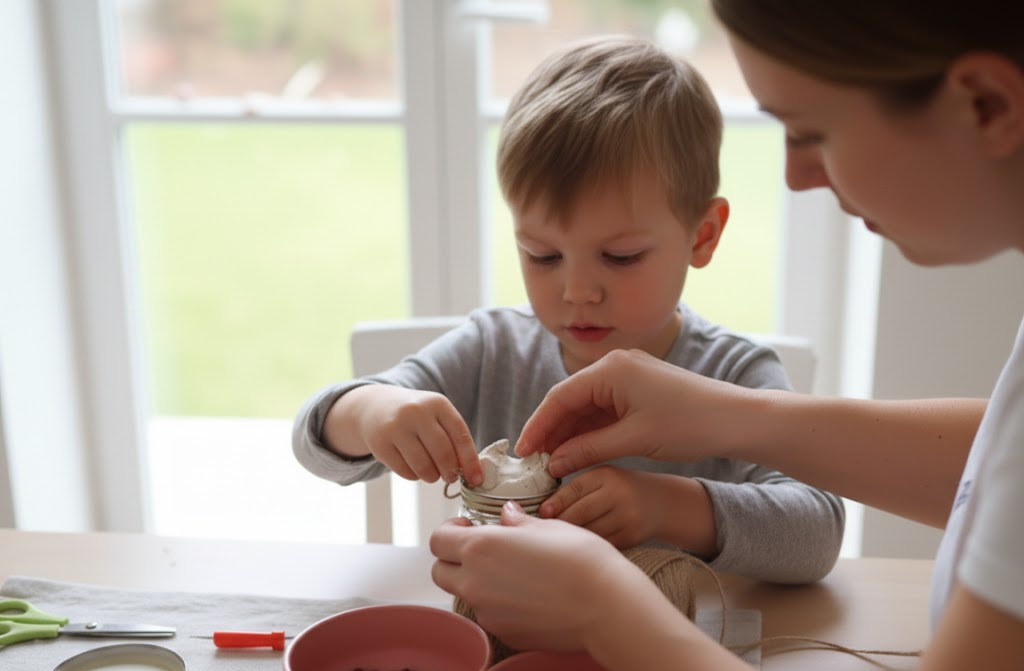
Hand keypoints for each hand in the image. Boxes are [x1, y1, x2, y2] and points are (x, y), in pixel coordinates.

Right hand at [331, 384, 482, 484]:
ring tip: (432, 474)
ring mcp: (396, 427)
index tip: (476, 479)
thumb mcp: (436, 415)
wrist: (376, 406)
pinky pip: (405, 471)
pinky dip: (415, 476)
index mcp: (437, 403)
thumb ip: (454, 438)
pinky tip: (415, 468)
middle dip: (450, 472)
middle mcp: (416, 412)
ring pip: (423, 466)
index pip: (460, 436)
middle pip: (443, 453)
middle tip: (451, 477)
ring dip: (432, 477)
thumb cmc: (417, 416)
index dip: (470, 461)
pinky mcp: (380, 444)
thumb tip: (472, 473)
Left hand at [430, 501, 664, 652]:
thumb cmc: (581, 559)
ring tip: (511, 571)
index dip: (450, 530)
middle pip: (441, 571)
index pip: (438, 539)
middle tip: (482, 548)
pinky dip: (498, 603)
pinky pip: (489, 614)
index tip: (469, 526)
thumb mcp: (548, 526)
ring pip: (465, 594)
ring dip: (476, 580)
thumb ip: (517, 522)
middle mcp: (476, 582)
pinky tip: (528, 594)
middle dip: (454, 558)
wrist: (606, 605)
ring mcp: (488, 612)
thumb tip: (507, 515)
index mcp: (481, 547)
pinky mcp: (504, 633)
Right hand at [516, 349, 750, 477]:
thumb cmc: (689, 424)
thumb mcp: (633, 440)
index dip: (537, 426)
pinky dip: (590, 432)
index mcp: (611, 369)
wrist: (736, 419)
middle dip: (551, 432)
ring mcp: (627, 377)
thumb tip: (554, 463)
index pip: (559, 397)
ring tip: (553, 464)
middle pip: (570, 400)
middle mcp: (615, 366)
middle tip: (534, 463)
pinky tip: (578, 454)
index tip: (523, 453)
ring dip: (569, 434)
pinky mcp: (638, 391)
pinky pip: (603, 410)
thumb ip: (588, 449)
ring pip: (585, 407)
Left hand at [540, 466, 662, 548]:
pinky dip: (588, 547)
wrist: (661, 504)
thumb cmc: (621, 489)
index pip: (575, 490)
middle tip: (544, 529)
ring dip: (571, 538)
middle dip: (559, 523)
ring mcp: (627, 517)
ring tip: (558, 539)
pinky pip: (601, 545)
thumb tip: (542, 509)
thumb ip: (577, 488)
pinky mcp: (632, 537)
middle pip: (580, 513)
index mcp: (608, 475)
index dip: (555, 503)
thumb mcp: (602, 478)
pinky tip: (580, 547)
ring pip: (589, 532)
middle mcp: (619, 494)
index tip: (542, 513)